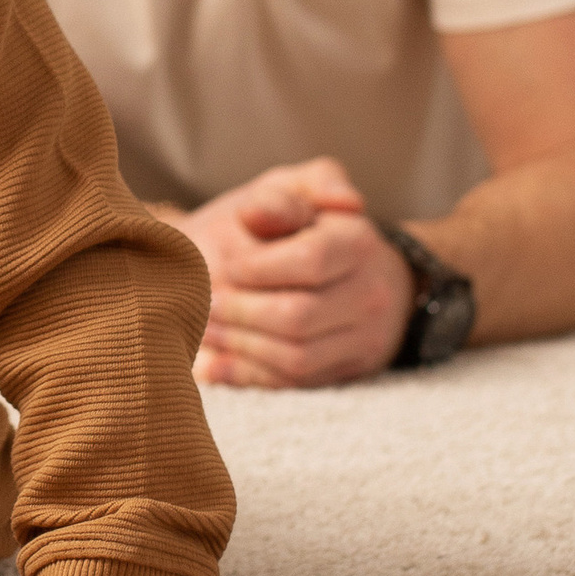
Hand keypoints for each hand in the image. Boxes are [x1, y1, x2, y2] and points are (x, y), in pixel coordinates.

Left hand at [172, 157, 414, 387]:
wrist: (349, 267)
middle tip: (205, 303)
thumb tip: (257, 211)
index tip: (226, 264)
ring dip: (240, 347)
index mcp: (357, 241)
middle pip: (299, 317)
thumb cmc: (305, 222)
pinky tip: (210, 365)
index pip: (309, 261)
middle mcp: (371, 294)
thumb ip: (279, 196)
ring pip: (296, 357)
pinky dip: (247, 376)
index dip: (258, 267)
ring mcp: (364, 338)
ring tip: (203, 328)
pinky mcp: (346, 372)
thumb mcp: (293, 190)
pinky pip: (294, 385)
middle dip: (242, 312)